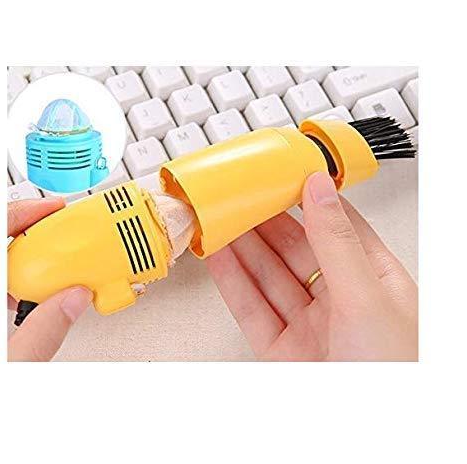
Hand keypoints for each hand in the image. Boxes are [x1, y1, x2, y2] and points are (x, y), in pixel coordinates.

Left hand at [7, 198, 92, 361]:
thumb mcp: (10, 365)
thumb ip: (44, 332)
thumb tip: (76, 298)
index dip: (23, 211)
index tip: (51, 209)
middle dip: (31, 230)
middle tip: (60, 229)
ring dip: (28, 254)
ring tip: (56, 255)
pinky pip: (0, 282)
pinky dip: (21, 278)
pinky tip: (36, 290)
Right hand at [206, 171, 417, 360]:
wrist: (369, 441)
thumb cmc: (392, 373)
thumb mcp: (366, 296)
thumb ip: (336, 241)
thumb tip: (320, 188)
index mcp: (373, 280)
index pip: (337, 224)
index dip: (309, 197)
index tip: (283, 175)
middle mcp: (340, 300)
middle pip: (295, 248)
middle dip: (266, 221)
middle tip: (241, 196)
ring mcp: (308, 325)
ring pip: (269, 275)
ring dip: (244, 246)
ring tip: (221, 220)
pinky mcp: (280, 349)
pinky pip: (252, 307)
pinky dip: (233, 281)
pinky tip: (220, 258)